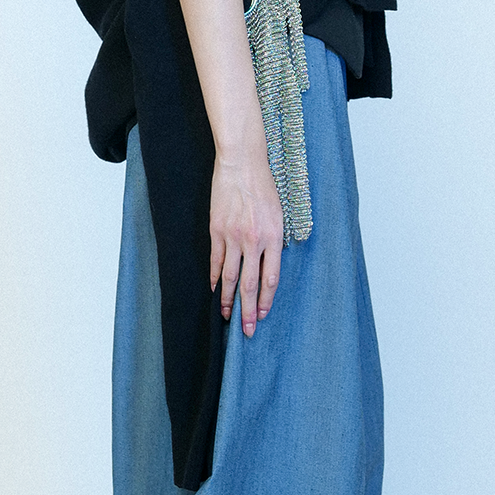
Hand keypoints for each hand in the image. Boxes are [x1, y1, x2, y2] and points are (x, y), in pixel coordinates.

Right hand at [210, 150, 283, 336]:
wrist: (242, 164)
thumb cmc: (264, 186)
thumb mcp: (279, 214)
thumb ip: (274, 241)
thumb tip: (269, 264)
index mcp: (273, 238)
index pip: (270, 279)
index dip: (266, 301)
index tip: (262, 316)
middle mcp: (253, 240)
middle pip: (251, 284)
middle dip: (248, 310)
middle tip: (246, 330)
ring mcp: (233, 236)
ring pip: (231, 276)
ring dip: (228, 298)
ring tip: (227, 315)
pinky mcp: (217, 230)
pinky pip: (215, 260)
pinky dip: (215, 276)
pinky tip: (214, 288)